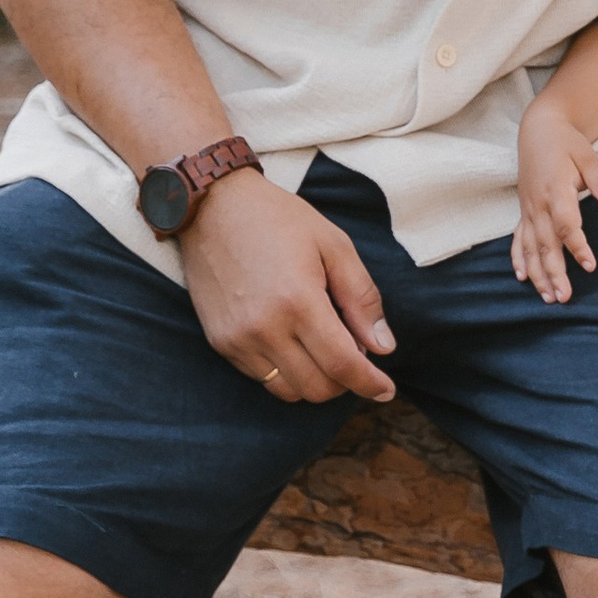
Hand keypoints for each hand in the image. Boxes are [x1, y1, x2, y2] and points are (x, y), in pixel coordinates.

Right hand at [182, 171, 397, 401]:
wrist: (212, 206)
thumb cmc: (278, 219)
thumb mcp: (334, 245)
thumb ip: (362, 299)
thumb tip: (383, 347)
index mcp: (299, 301)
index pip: (342, 365)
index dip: (370, 384)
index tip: (385, 390)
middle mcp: (265, 328)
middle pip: (317, 388)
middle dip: (345, 382)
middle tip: (354, 355)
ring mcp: (238, 339)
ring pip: (288, 391)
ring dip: (315, 381)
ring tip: (324, 349)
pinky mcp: (220, 342)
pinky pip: (260, 378)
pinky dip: (285, 372)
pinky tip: (294, 344)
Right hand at [511, 108, 597, 304]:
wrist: (539, 128)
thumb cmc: (566, 142)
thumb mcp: (588, 155)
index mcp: (555, 190)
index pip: (566, 225)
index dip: (578, 247)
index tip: (590, 266)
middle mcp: (538, 204)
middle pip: (546, 244)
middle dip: (554, 273)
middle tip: (564, 297)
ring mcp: (528, 209)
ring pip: (530, 247)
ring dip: (538, 273)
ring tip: (548, 297)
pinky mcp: (524, 210)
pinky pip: (518, 239)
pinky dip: (519, 258)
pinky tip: (522, 277)